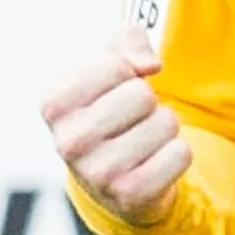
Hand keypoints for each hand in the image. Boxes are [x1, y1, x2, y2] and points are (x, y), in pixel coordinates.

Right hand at [41, 27, 189, 225]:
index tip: (116, 89)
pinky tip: (155, 162)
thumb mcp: (110, 63)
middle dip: (148, 102)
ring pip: (166, 122)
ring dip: (165, 128)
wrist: (112, 177)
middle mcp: (68, 142)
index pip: (114, 66)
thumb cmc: (110, 108)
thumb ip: (128, 39)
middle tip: (132, 120)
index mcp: (54, 104)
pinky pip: (181, 153)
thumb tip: (149, 65)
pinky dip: (178, 153)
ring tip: (143, 141)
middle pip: (141, 94)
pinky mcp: (130, 195)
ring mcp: (97, 173)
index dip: (128, 72)